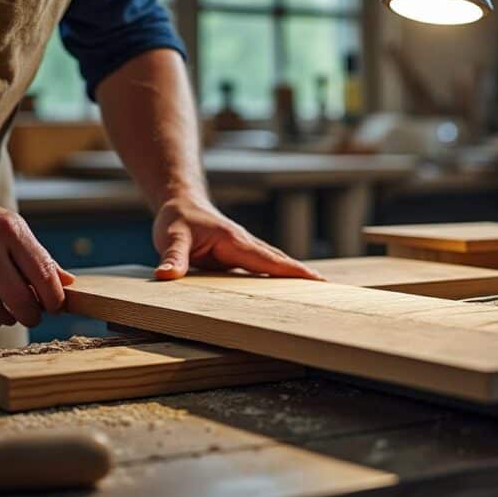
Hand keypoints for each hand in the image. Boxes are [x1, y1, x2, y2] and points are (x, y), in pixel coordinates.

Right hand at [0, 189, 74, 328]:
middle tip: (31, 316)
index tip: (55, 307)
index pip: (45, 275)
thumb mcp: (11, 227)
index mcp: (11, 230)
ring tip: (1, 309)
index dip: (54, 299)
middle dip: (31, 316)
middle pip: (21, 301)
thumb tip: (69, 283)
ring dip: (2, 318)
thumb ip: (39, 256)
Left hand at [151, 196, 322, 280]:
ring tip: (319, 294)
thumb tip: (167, 276)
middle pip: (280, 262)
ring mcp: (244, 251)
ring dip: (295, 277)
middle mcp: (245, 245)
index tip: (316, 280)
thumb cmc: (177, 219)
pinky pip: (263, 269)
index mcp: (234, 241)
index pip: (268, 259)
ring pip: (274, 265)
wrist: (180, 203)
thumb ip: (172, 257)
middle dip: (303, 275)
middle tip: (330, 291)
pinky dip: (279, 278)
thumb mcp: (171, 237)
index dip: (291, 271)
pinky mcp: (239, 258)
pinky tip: (288, 292)